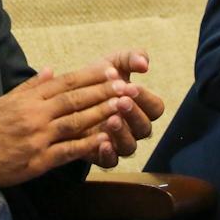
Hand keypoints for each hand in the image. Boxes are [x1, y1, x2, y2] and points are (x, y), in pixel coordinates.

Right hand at [0, 61, 139, 186]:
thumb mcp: (6, 99)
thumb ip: (30, 86)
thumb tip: (50, 70)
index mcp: (29, 99)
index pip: (64, 83)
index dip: (89, 77)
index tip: (110, 72)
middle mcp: (36, 114)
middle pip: (74, 100)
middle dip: (102, 92)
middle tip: (125, 86)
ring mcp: (40, 137)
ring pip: (75, 122)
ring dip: (100, 114)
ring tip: (122, 106)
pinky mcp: (41, 159)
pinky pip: (68, 150)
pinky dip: (87, 145)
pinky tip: (105, 139)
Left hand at [93, 50, 165, 165]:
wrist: (64, 94)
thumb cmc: (95, 78)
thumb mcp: (113, 62)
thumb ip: (130, 58)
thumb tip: (144, 63)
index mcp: (141, 107)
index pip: (155, 108)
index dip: (146, 98)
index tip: (132, 87)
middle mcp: (133, 128)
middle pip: (144, 128)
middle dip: (134, 114)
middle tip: (122, 101)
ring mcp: (117, 143)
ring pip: (129, 146)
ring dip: (122, 133)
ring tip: (111, 119)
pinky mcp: (100, 155)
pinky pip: (111, 162)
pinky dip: (108, 154)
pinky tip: (102, 143)